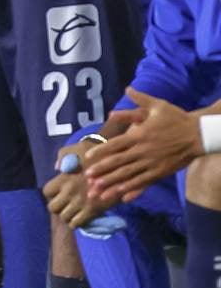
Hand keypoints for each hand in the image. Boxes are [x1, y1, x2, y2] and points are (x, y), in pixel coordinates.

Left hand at [42, 140, 116, 228]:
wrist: (118, 163)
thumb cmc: (95, 153)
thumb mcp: (75, 150)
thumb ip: (62, 157)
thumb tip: (57, 168)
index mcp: (63, 178)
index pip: (47, 192)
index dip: (51, 194)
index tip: (58, 193)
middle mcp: (69, 192)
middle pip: (53, 208)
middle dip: (57, 207)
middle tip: (65, 205)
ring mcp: (80, 202)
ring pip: (64, 217)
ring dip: (67, 215)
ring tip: (73, 211)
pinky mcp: (92, 210)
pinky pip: (77, 223)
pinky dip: (76, 222)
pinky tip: (81, 216)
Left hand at [85, 88, 203, 202]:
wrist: (199, 134)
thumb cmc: (176, 119)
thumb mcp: (158, 106)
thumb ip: (140, 100)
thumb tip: (127, 89)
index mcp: (139, 135)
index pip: (115, 145)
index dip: (100, 152)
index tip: (87, 158)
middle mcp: (143, 151)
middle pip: (118, 162)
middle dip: (102, 170)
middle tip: (87, 178)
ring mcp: (152, 163)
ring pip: (128, 175)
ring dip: (112, 183)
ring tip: (98, 191)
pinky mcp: (161, 172)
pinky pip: (144, 182)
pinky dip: (132, 190)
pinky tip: (122, 197)